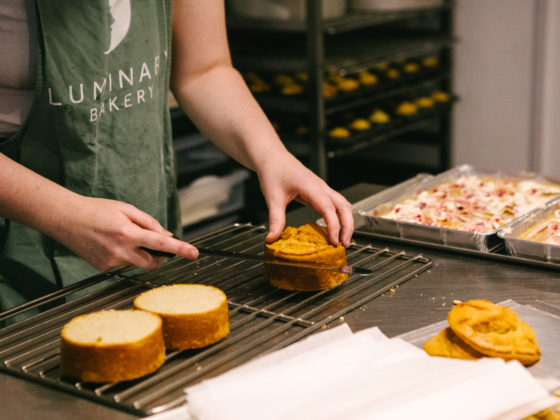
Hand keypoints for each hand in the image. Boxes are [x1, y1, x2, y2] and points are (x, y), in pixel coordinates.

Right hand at [50, 196, 198, 270]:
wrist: (65, 219)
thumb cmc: (96, 209)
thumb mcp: (126, 208)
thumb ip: (149, 223)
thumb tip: (167, 235)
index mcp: (127, 232)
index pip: (161, 244)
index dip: (180, 249)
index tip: (194, 254)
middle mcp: (120, 250)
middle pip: (152, 262)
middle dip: (158, 256)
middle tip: (152, 242)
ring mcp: (110, 262)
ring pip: (137, 263)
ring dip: (138, 253)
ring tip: (120, 236)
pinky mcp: (102, 268)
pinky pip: (123, 265)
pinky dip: (124, 256)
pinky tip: (109, 243)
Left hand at [258, 154, 353, 246]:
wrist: (272, 157)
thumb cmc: (274, 171)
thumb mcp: (273, 198)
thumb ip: (275, 219)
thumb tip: (272, 238)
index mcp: (311, 187)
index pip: (329, 208)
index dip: (334, 226)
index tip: (333, 241)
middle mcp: (321, 187)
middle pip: (344, 206)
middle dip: (348, 226)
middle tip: (345, 244)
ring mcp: (322, 188)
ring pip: (343, 204)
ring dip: (346, 221)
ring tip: (342, 240)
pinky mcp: (319, 191)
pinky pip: (335, 204)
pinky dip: (339, 217)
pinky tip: (334, 229)